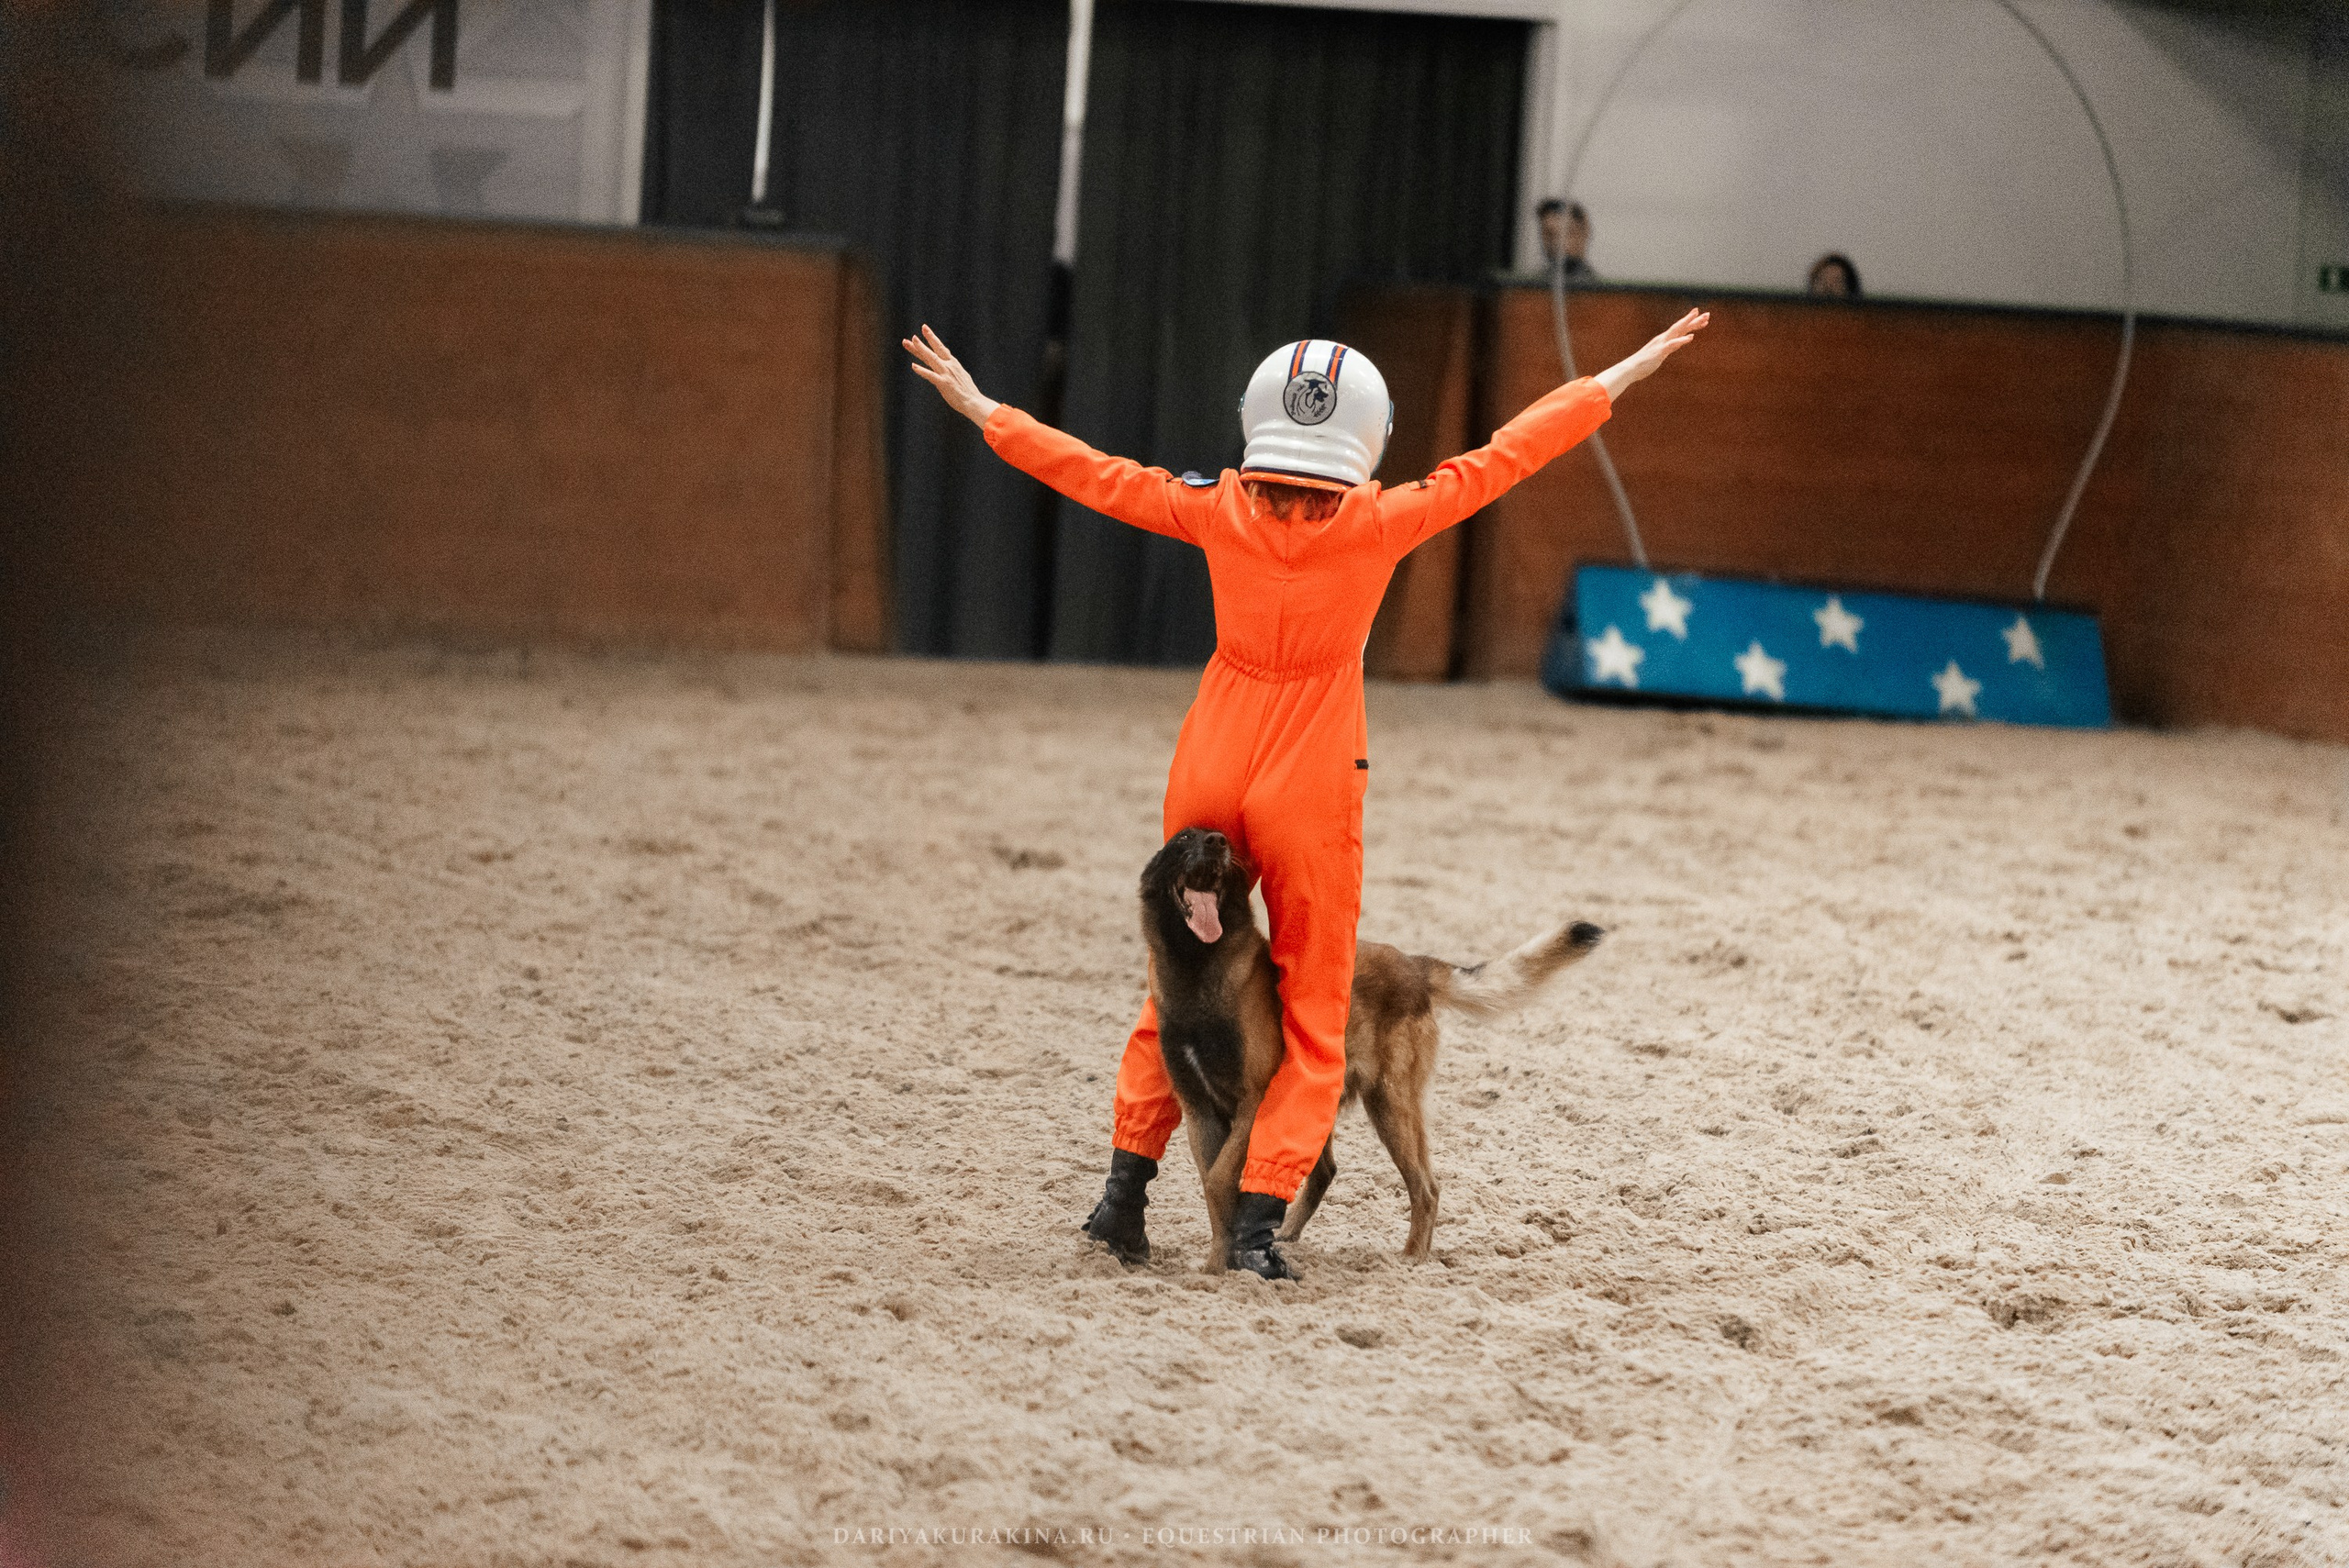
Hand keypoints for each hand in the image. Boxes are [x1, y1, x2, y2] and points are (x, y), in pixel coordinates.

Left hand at [903, 324, 999, 427]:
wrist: (974, 402)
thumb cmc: (968, 392)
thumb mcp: (961, 376)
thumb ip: (952, 369)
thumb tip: (949, 365)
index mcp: (953, 363)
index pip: (940, 348)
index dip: (932, 338)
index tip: (924, 329)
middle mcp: (949, 365)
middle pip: (935, 349)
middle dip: (926, 339)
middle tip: (914, 333)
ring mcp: (946, 374)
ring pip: (931, 358)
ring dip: (921, 349)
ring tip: (911, 341)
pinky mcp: (944, 383)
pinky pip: (931, 375)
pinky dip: (922, 371)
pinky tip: (913, 366)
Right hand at [1592, 307, 1708, 402]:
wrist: (1630, 369)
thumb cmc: (1642, 364)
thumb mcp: (1658, 355)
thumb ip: (1667, 349)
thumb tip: (1672, 347)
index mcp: (1663, 339)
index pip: (1679, 329)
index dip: (1690, 322)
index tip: (1700, 317)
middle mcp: (1663, 338)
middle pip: (1681, 327)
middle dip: (1694, 320)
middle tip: (1707, 314)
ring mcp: (1661, 344)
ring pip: (1678, 331)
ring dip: (1690, 325)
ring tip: (1701, 320)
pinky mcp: (1659, 352)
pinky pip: (1672, 345)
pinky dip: (1681, 340)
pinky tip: (1690, 338)